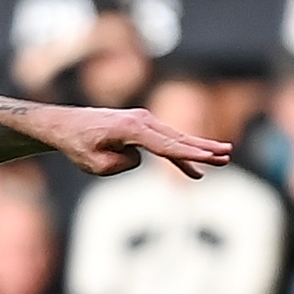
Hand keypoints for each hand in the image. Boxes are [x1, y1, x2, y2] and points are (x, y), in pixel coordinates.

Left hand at [41, 106, 232, 180]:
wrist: (66, 125)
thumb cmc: (78, 144)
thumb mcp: (95, 164)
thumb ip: (122, 164)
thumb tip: (139, 159)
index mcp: (131, 129)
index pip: (166, 146)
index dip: (190, 155)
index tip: (210, 159)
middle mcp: (141, 121)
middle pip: (178, 139)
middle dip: (204, 148)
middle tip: (226, 155)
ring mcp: (143, 122)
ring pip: (176, 140)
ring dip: (199, 150)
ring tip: (223, 158)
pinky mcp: (141, 127)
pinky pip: (165, 143)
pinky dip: (180, 155)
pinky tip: (195, 173)